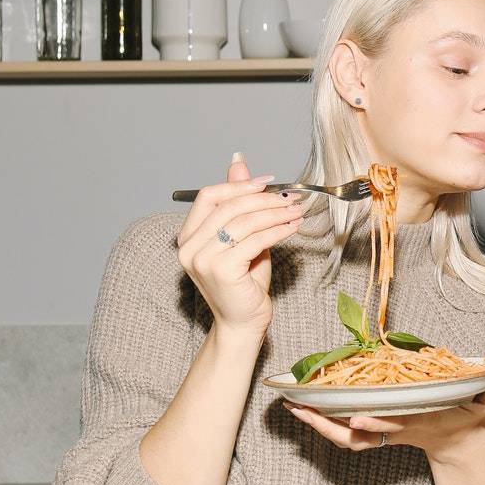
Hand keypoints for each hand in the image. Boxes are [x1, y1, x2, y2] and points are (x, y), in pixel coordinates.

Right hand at [176, 153, 304, 335]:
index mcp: (188, 236)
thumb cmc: (244, 282)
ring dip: (275, 213)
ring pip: (244, 222)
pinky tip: (293, 227)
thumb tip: (239, 163)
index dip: (240, 185)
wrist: (243, 322)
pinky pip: (254, 240)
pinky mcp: (221, 270)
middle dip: (264, 199)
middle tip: (290, 197)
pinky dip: (278, 231)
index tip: (269, 182)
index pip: (208, 196)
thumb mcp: (242, 236)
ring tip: (296, 211)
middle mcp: (189, 246)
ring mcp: (202, 259)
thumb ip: (239, 204)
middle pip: (228, 206)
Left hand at [284, 372, 484, 463]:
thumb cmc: (468, 417)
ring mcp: (383, 431)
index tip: (353, 417)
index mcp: (418, 421)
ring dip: (317, 423)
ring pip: (343, 436)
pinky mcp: (374, 429)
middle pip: (357, 433)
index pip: (394, 424)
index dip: (374, 422)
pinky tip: (302, 407)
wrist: (456, 441)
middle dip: (328, 425)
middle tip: (300, 410)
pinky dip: (322, 421)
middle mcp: (395, 428)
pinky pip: (342, 432)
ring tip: (291, 406)